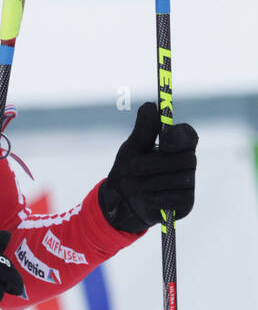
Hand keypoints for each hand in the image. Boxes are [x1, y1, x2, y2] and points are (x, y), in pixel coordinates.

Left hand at [99, 102, 197, 232]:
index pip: (189, 135)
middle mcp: (187, 161)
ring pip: (182, 179)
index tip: (163, 139)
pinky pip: (177, 199)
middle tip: (132, 167)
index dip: (179, 137)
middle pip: (186, 159)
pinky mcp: (186, 203)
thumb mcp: (131, 148)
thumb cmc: (129, 170)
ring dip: (152, 182)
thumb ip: (143, 129)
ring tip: (138, 185)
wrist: (121, 200)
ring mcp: (189, 183)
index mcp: (176, 144)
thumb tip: (152, 106)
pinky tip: (147, 198)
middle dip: (154, 164)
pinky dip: (156, 198)